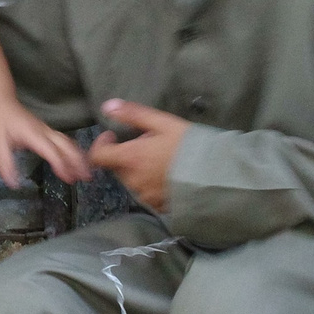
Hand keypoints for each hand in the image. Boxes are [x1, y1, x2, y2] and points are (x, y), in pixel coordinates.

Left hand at [0, 101, 90, 188]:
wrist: (0, 101)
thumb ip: (5, 164)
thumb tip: (14, 185)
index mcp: (33, 135)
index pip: (51, 151)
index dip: (61, 165)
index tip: (69, 179)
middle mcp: (44, 131)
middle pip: (66, 146)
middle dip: (78, 162)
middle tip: (87, 178)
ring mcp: (47, 129)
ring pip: (68, 142)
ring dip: (78, 156)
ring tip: (86, 172)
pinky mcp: (47, 130)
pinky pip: (64, 140)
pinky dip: (74, 151)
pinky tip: (77, 159)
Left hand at [87, 98, 189, 212]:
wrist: (216, 177)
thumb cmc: (190, 146)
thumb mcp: (163, 123)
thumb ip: (134, 114)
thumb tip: (108, 106)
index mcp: (130, 159)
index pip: (98, 156)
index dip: (101, 144)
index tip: (114, 135)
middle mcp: (133, 181)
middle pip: (117, 167)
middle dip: (126, 155)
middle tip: (150, 144)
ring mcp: (145, 197)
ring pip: (132, 180)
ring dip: (139, 169)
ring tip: (162, 160)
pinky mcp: (158, 207)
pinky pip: (146, 193)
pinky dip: (151, 184)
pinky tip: (169, 176)